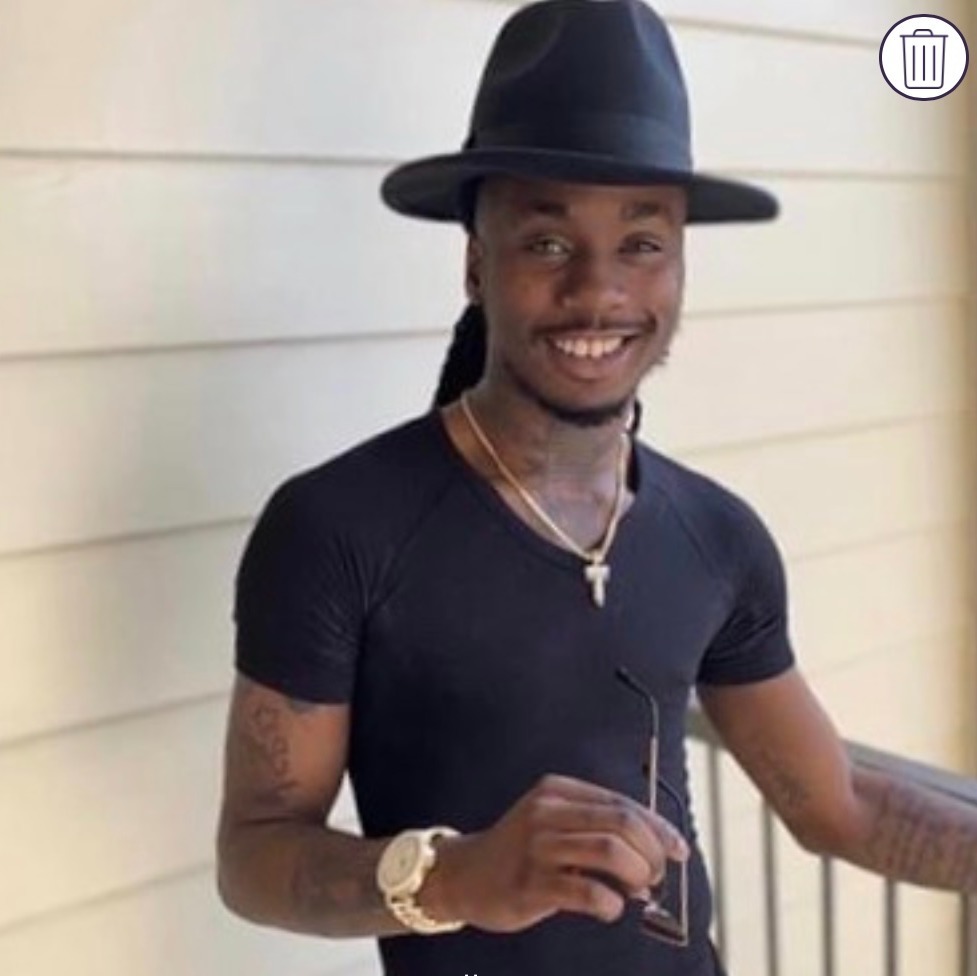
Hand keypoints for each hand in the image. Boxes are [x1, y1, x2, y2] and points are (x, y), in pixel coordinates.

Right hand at [420, 774, 688, 932]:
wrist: (465, 874)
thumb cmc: (521, 850)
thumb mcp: (553, 821)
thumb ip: (595, 827)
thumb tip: (653, 850)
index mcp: (558, 790)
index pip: (621, 802)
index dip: (658, 828)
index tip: (679, 850)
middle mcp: (547, 811)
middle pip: (620, 822)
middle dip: (651, 851)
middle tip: (657, 875)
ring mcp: (537, 846)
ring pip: (608, 851)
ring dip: (637, 874)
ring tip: (639, 890)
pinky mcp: (531, 884)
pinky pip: (586, 891)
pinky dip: (610, 902)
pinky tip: (610, 907)